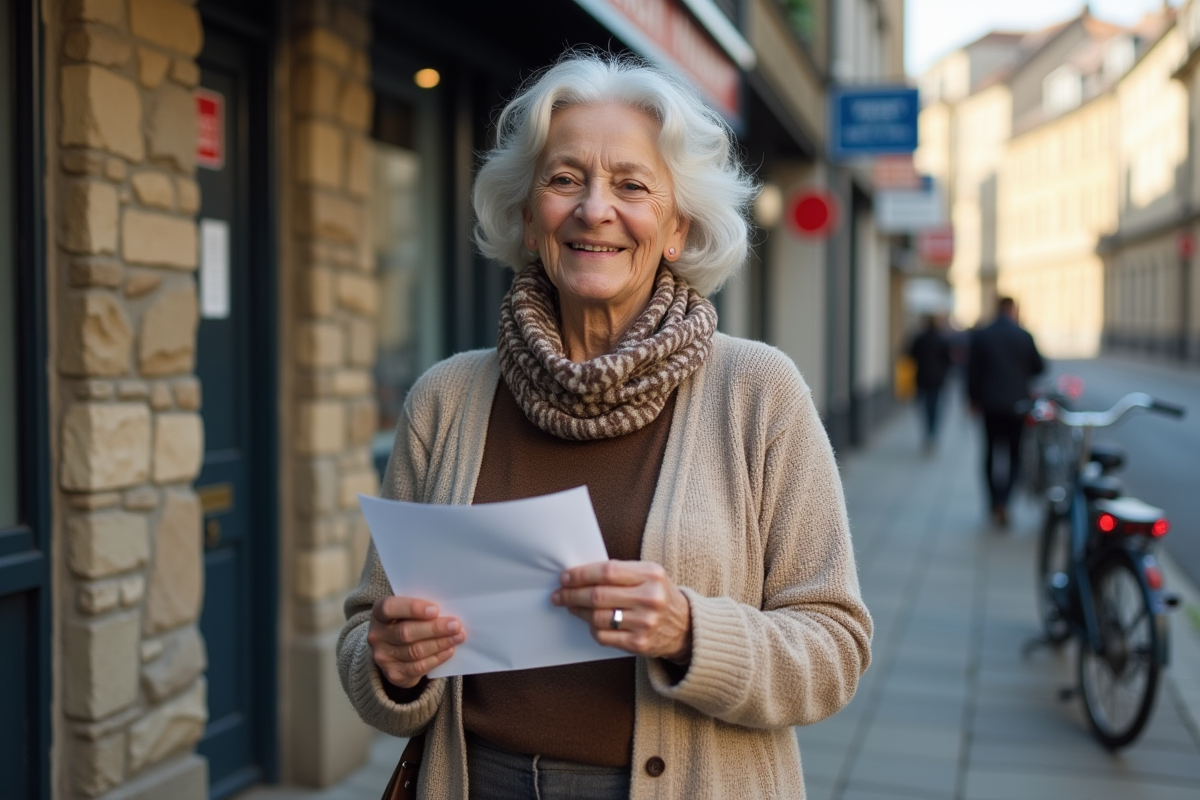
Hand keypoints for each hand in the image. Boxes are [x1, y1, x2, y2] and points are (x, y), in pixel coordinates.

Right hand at [366, 597, 465, 688]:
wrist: (391, 651)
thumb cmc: (404, 622)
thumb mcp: (405, 612)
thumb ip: (419, 610)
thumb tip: (447, 611)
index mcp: (378, 613)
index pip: (389, 608)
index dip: (412, 608)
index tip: (435, 609)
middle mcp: (376, 636)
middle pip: (406, 633)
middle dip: (434, 629)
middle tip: (455, 625)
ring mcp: (383, 657)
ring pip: (415, 651)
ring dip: (440, 644)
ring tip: (458, 637)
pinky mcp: (394, 674)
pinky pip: (418, 667)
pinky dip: (437, 658)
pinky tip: (449, 650)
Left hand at [551, 560, 691, 662]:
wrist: (686, 627)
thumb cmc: (659, 595)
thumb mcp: (649, 575)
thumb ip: (620, 572)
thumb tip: (579, 575)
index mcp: (651, 574)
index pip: (607, 571)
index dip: (581, 574)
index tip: (565, 577)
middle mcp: (650, 598)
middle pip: (598, 595)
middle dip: (572, 594)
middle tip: (559, 594)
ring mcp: (645, 622)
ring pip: (597, 617)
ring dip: (578, 612)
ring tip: (571, 607)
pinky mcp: (639, 643)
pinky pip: (604, 636)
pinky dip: (592, 629)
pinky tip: (591, 623)